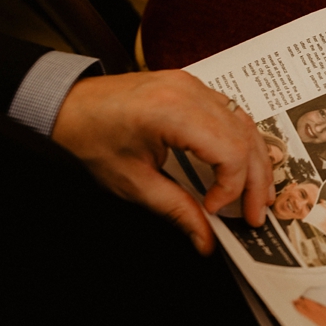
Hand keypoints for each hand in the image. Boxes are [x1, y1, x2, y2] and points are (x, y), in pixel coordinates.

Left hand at [52, 70, 273, 253]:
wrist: (67, 104)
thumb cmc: (91, 138)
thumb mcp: (132, 183)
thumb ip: (176, 210)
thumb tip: (206, 239)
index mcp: (172, 112)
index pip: (229, 151)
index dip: (232, 187)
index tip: (215, 209)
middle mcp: (190, 92)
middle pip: (246, 139)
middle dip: (256, 181)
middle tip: (256, 213)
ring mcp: (195, 85)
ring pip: (247, 125)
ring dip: (256, 162)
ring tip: (257, 194)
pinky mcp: (194, 87)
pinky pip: (233, 114)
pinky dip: (243, 142)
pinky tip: (244, 165)